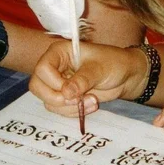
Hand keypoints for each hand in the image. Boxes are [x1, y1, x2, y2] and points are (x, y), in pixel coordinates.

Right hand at [30, 41, 147, 116]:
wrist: (126, 76)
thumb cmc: (114, 64)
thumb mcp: (99, 69)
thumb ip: (82, 80)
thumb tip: (66, 93)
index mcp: (59, 52)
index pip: (42, 69)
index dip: (54, 82)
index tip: (71, 89)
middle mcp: (54, 67)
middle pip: (37, 86)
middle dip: (56, 98)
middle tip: (76, 100)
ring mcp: (58, 83)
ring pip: (48, 101)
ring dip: (69, 107)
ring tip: (92, 101)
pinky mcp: (65, 97)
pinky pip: (58, 109)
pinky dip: (73, 112)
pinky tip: (90, 104)